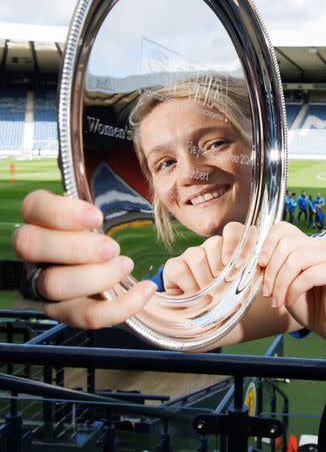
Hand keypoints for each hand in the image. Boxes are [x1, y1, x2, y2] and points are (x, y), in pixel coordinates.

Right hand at [11, 190, 155, 328]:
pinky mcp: (66, 311)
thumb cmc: (102, 234)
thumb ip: (105, 192)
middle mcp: (35, 253)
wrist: (113, 269)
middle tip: (111, 247)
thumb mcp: (102, 211)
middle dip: (76, 247)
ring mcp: (46, 285)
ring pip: (53, 286)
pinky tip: (145, 290)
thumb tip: (137, 157)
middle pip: (32, 247)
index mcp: (41, 220)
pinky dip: (119, 307)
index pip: (34, 208)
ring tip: (125, 265)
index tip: (96, 217)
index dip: (61, 212)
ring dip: (95, 277)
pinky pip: (85, 316)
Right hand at [162, 223, 256, 294]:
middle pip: (214, 243)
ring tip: (209, 296)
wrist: (203, 320)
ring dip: (205, 280)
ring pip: (197, 255)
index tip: (238, 265)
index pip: (234, 230)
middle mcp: (210, 247)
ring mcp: (191, 254)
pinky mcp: (173, 265)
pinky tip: (194, 296)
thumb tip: (257, 267)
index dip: (236, 243)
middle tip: (223, 289)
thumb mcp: (243, 290)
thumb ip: (250, 276)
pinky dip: (189, 286)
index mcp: (231, 248)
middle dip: (221, 270)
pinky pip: (180, 268)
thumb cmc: (227, 302)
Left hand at [260, 222, 325, 343]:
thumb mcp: (286, 284)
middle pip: (286, 244)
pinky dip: (294, 290)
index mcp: (309, 243)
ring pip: (296, 259)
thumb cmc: (310, 305)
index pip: (283, 228)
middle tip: (266, 293)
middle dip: (271, 270)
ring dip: (280, 283)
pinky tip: (290, 301)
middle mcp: (324, 244)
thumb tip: (255, 262)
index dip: (266, 246)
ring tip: (276, 301)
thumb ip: (275, 269)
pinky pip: (309, 275)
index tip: (259, 267)